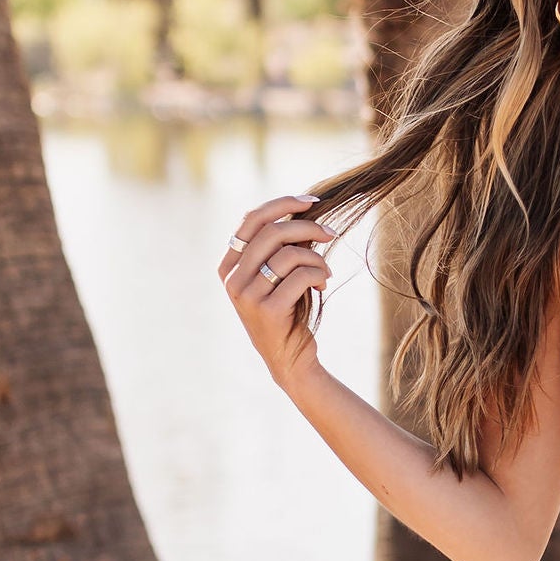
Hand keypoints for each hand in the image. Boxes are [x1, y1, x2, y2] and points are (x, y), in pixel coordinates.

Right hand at [218, 194, 333, 385]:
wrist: (289, 359)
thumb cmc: (287, 311)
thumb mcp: (275, 276)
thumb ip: (278, 247)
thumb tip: (304, 210)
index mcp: (228, 265)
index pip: (251, 219)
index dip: (283, 203)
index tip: (312, 201)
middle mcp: (232, 279)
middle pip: (273, 232)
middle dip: (308, 228)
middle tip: (331, 233)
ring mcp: (247, 296)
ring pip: (290, 254)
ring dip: (317, 258)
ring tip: (325, 272)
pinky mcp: (268, 311)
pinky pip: (301, 275)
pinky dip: (320, 275)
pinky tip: (322, 285)